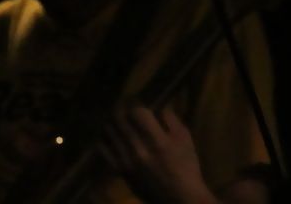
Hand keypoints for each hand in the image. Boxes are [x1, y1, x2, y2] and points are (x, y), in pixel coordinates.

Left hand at [100, 105, 214, 203]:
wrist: (178, 196)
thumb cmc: (187, 166)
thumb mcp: (185, 139)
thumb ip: (172, 120)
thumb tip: (160, 106)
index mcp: (157, 139)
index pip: (137, 112)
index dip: (134, 101)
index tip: (135, 97)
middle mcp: (138, 149)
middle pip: (121, 120)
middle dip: (119, 107)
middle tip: (121, 101)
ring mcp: (127, 161)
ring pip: (110, 134)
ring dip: (110, 121)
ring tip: (112, 115)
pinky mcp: (121, 171)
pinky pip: (105, 152)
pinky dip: (103, 140)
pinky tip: (105, 134)